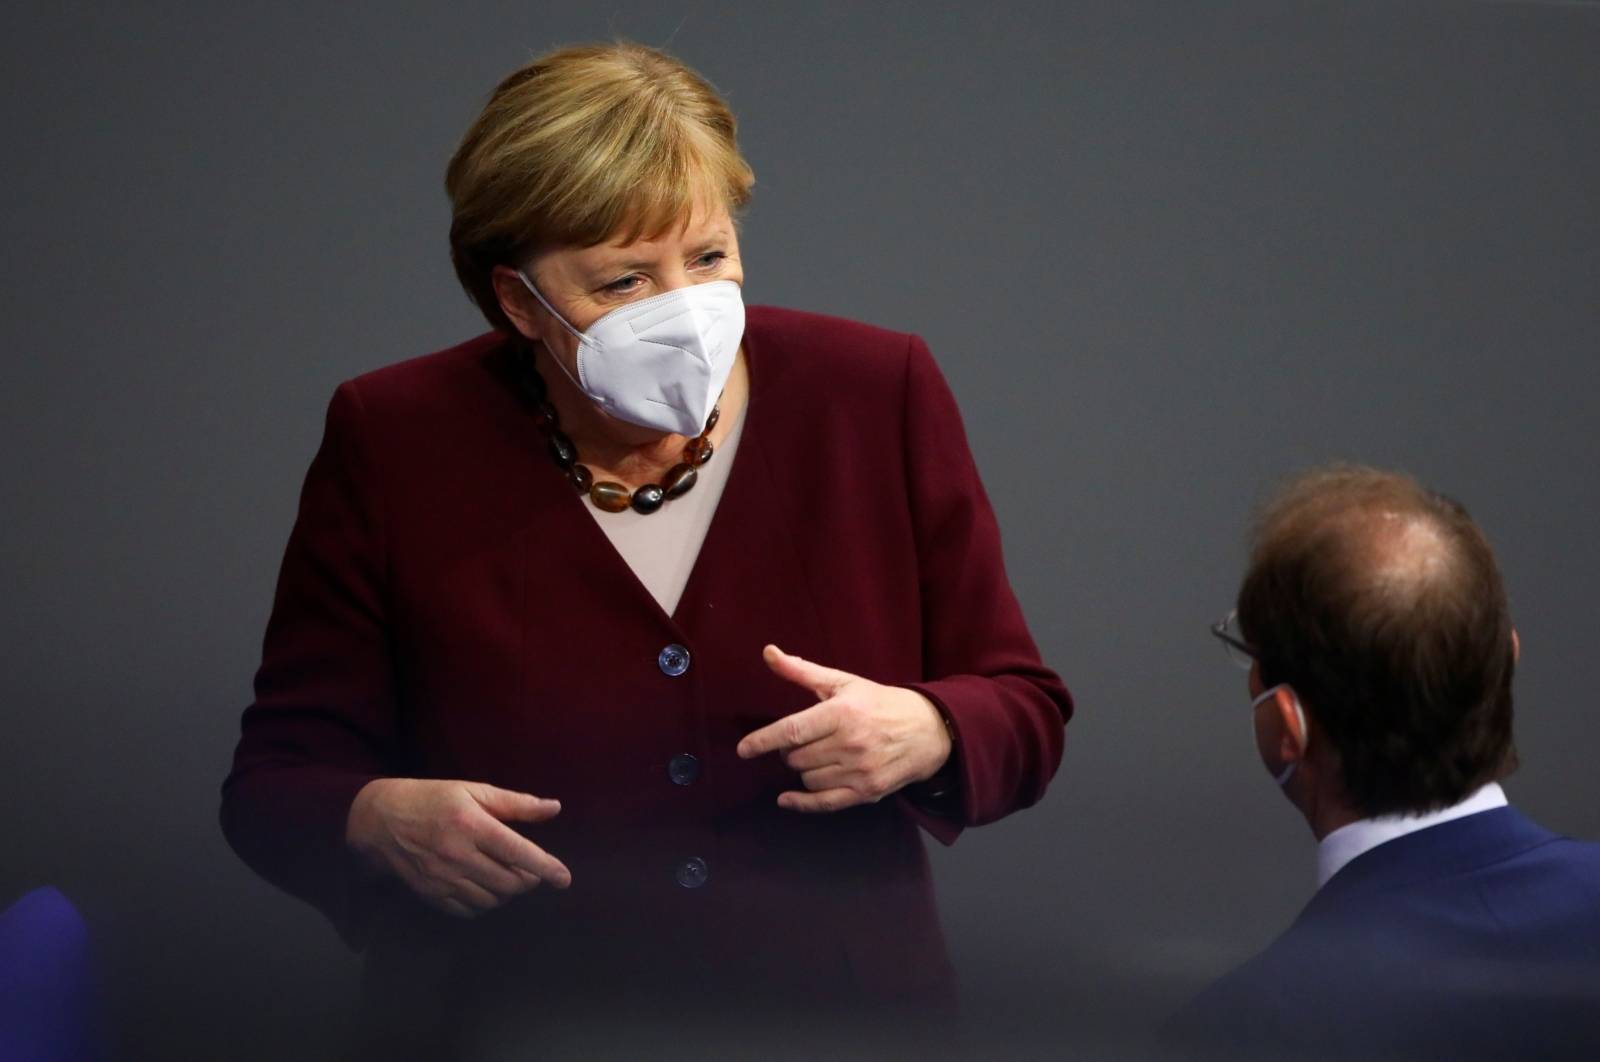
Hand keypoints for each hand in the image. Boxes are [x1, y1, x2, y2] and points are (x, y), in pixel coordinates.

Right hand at [346, 778, 571, 917]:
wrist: (380, 819)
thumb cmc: (432, 798)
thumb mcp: (474, 790)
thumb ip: (516, 803)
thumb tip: (554, 808)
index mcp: (472, 825)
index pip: (519, 852)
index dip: (546, 868)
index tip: (564, 879)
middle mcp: (458, 855)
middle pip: (509, 882)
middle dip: (528, 880)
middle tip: (530, 869)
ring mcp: (442, 878)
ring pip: (492, 900)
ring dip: (508, 892)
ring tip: (507, 875)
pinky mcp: (430, 893)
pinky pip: (468, 910)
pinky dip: (485, 903)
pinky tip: (485, 887)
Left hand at [736, 644, 952, 812]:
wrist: (929, 730)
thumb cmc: (880, 703)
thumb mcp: (843, 682)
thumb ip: (802, 670)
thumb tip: (769, 652)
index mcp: (842, 713)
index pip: (792, 731)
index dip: (763, 741)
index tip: (743, 749)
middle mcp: (851, 743)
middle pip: (796, 758)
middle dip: (790, 751)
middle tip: (804, 741)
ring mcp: (860, 771)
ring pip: (807, 779)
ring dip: (803, 770)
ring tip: (819, 755)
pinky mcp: (868, 792)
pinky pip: (824, 803)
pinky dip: (801, 803)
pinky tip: (786, 799)